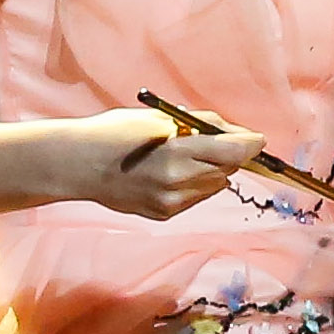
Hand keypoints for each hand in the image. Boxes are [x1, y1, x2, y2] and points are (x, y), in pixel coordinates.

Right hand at [74, 106, 271, 220]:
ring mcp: (170, 202)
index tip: (257, 140)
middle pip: (227, 170)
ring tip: (182, 157)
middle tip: (213, 141)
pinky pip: (194, 197)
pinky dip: (192, 184)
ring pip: (213, 186)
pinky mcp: (164, 214)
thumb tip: (235, 133)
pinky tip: (168, 173)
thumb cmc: (114, 133)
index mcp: (177, 153)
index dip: (249, 145)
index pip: (233, 153)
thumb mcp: (159, 118)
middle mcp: (178, 183)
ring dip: (210, 170)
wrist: (77, 165)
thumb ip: (200, 125)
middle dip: (228, 155)